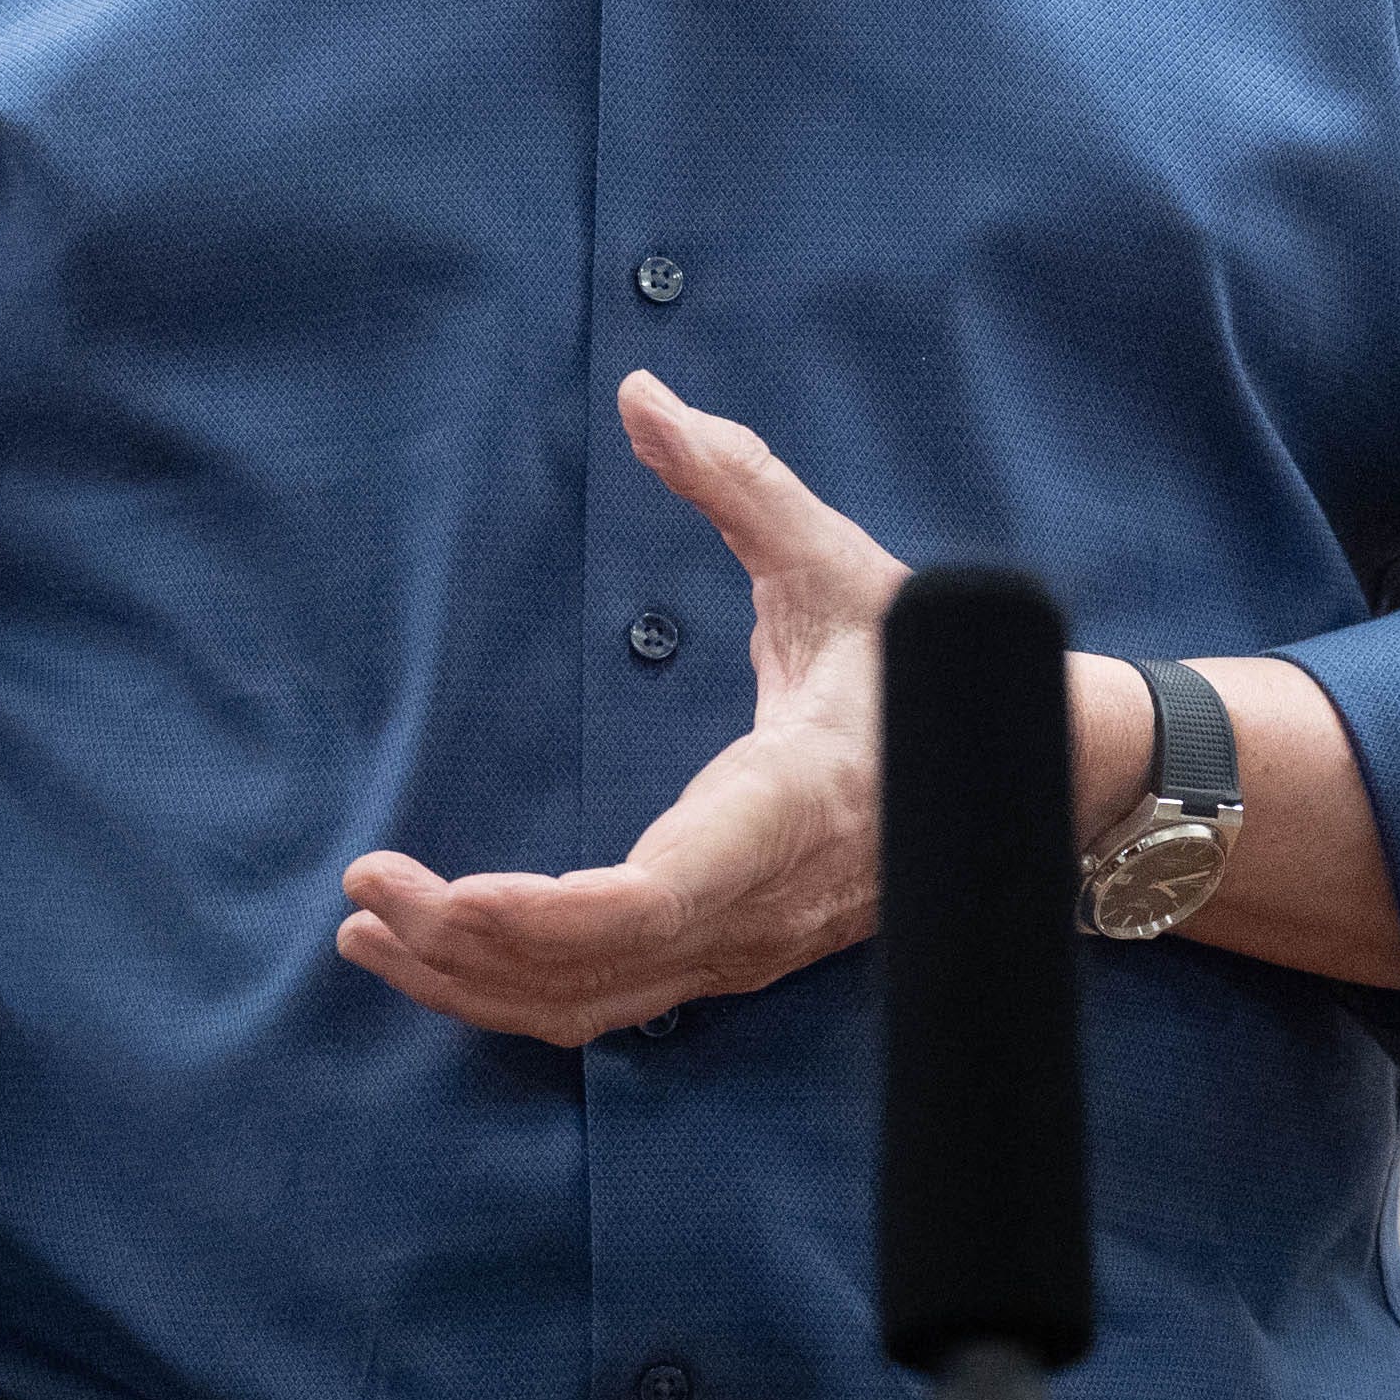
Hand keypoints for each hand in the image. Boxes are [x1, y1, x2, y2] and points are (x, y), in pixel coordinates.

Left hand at [336, 370, 909, 1045]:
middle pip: (596, 969)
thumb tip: (639, 392)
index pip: (658, 899)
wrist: (1034, 776)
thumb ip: (734, 478)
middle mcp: (763, 906)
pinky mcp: (729, 959)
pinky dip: (512, 991)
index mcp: (790, 809)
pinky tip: (440, 952)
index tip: (449, 892)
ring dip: (471, 984)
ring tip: (366, 931)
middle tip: (364, 889)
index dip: (547, 913)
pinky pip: (607, 1001)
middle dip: (467, 946)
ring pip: (590, 1007)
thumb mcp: (835, 558)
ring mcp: (747, 949)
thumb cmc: (928, 664)